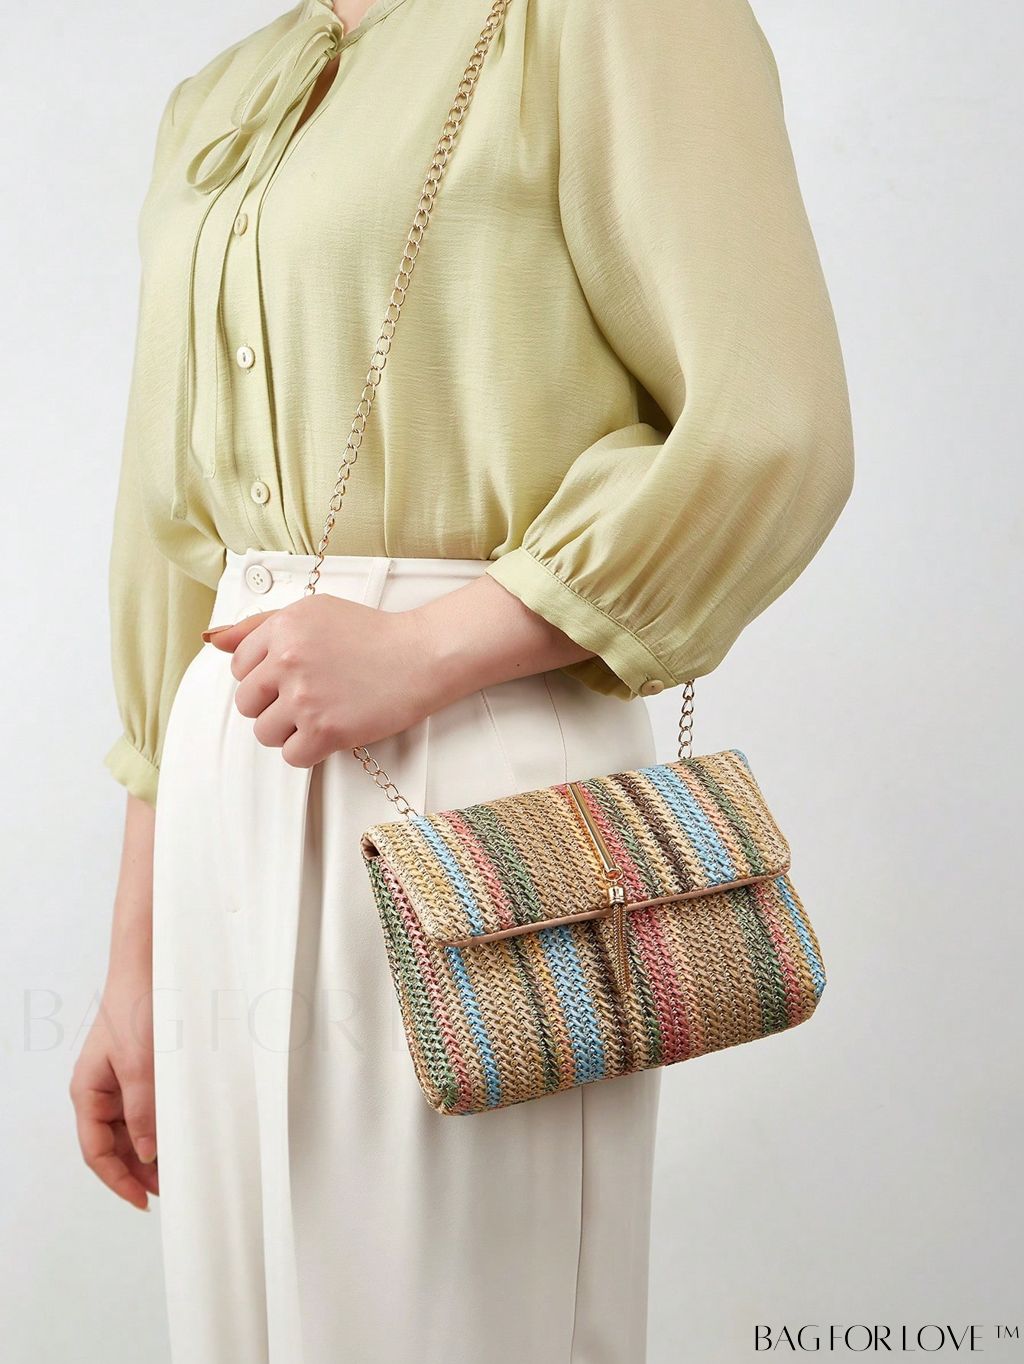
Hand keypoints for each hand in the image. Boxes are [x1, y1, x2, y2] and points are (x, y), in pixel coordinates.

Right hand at [70, 950, 157, 1212]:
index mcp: (88, 1092)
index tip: (143, 1200)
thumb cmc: (137, 1008)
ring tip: (177, 1169)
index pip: (96, 1151)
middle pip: (115, 1145)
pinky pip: (147, 1107)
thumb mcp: (141, 1065)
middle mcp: (101, 1090)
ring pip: (133, 1129)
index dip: (117, 1180)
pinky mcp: (141, 1069)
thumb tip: (148, 1155)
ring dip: (151, 1150)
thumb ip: (143, 1111)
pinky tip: (180, 1135)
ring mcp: (121, 1080)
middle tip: (169, 1190)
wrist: (150, 966)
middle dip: (138, 1171)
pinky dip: (161, 1124)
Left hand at [205, 594, 439, 766]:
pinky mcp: (325, 730)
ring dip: (289, 731)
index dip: (264, 676)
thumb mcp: (313, 612)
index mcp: (283, 627)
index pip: (239, 666)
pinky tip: (329, 732)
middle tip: (307, 698)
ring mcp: (305, 698)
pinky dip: (308, 751)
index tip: (291, 676)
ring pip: (265, 733)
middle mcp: (288, 660)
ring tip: (319, 715)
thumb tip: (214, 641)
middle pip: (247, 703)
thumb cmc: (371, 634)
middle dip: (272, 705)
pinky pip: (291, 756)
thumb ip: (259, 626)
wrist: (420, 656)